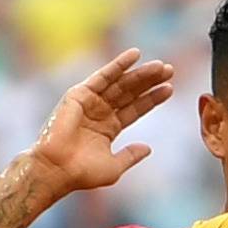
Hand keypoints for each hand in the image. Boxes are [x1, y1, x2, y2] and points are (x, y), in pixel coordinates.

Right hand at [23, 49, 173, 198]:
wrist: (57, 170)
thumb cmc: (82, 173)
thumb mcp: (114, 166)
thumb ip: (130, 155)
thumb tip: (148, 148)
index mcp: (108, 128)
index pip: (135, 109)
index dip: (152, 99)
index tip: (169, 89)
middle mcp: (100, 112)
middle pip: (130, 93)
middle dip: (149, 82)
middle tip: (170, 70)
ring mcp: (90, 102)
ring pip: (120, 83)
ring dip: (140, 73)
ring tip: (160, 65)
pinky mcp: (80, 94)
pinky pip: (103, 76)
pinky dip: (118, 64)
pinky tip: (135, 54)